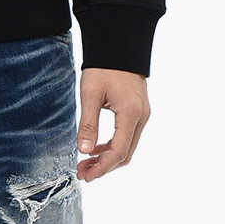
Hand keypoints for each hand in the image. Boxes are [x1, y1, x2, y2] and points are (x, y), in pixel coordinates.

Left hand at [76, 68, 150, 182]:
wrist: (119, 46)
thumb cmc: (103, 67)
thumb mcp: (90, 94)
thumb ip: (88, 124)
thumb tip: (84, 151)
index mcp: (130, 114)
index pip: (118, 151)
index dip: (102, 167)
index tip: (86, 176)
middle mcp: (141, 117)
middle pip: (125, 154)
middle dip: (104, 167)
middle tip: (82, 173)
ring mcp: (142, 115)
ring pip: (127, 147)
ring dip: (107, 158)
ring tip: (85, 163)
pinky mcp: (138, 112)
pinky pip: (127, 137)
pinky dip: (112, 146)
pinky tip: (95, 148)